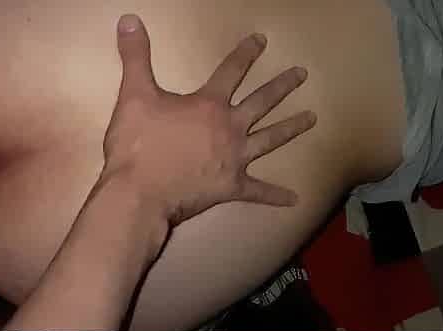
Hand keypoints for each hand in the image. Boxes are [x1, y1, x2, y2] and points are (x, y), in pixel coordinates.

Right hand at [102, 14, 316, 226]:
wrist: (140, 193)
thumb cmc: (138, 145)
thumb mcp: (133, 95)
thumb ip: (135, 56)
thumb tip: (129, 19)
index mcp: (209, 105)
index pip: (231, 70)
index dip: (246, 53)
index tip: (262, 40)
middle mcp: (230, 128)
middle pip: (262, 102)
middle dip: (283, 85)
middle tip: (302, 75)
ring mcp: (236, 159)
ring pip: (270, 139)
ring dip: (292, 127)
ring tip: (312, 118)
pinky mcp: (232, 187)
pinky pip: (259, 192)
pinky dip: (276, 196)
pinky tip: (295, 199)